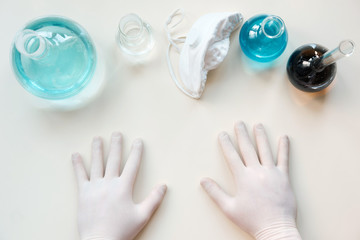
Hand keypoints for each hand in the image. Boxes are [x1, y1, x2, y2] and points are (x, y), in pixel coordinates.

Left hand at [72, 132, 166, 239]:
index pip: (132, 165)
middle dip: (116, 145)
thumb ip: (154, 199)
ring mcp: (95, 187)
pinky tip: (75, 155)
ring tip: (97, 138)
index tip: (138, 141)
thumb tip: (164, 185)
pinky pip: (80, 176)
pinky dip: (77, 165)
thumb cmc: (122, 230)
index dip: (136, 152)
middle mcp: (109, 183)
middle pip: (114, 160)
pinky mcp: (83, 193)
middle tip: (117, 133)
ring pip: (96, 164)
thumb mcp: (142, 215)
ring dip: (97, 150)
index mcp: (124, 188)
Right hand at [201, 122, 300, 239]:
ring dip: (261, 136)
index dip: (226, 144)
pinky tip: (284, 138)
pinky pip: (284, 159)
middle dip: (242, 134)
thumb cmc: (252, 220)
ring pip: (265, 150)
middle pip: (248, 149)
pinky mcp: (284, 178)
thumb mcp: (229, 208)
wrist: (275, 229)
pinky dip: (284, 148)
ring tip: (257, 125)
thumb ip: (215, 193)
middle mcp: (257, 172)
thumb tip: (203, 180)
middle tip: (239, 123)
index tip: (223, 134)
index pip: (232, 156)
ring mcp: (272, 173)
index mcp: (243, 178)